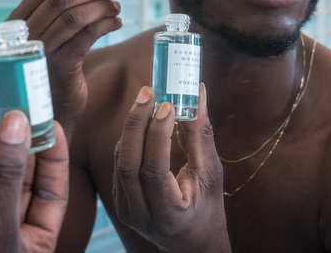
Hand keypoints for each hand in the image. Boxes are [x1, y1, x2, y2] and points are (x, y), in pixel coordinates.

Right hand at [7, 0, 121, 132]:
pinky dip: (106, 24)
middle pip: (61, 0)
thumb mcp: (50, 38)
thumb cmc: (55, 68)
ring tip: (116, 6)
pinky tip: (116, 23)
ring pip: (75, 16)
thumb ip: (61, 13)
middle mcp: (25, 36)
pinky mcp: (60, 67)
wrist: (52, 111)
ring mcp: (41, 52)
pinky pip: (87, 36)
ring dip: (101, 6)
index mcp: (18, 23)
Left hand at [113, 84, 230, 252]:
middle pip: (130, 163)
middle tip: (148, 92)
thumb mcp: (211, 174)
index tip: (167, 104)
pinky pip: (120, 163)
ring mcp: (126, 209)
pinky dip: (130, 137)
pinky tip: (141, 118)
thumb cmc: (207, 208)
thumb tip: (199, 94)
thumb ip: (201, 135)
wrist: (190, 242)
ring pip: (121, 160)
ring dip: (132, 126)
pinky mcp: (119, 199)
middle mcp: (141, 215)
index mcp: (169, 215)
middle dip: (136, 123)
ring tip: (146, 99)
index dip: (158, 135)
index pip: (155, 170)